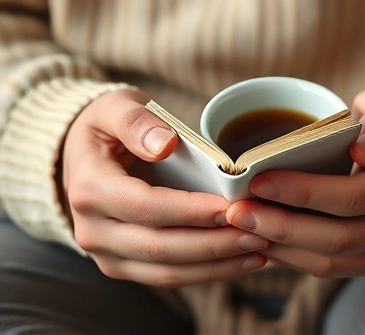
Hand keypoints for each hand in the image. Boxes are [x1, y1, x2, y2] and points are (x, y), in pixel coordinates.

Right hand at [62, 89, 267, 287]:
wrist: (86, 159)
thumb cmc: (108, 130)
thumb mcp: (114, 108)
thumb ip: (135, 121)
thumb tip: (164, 144)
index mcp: (90, 188)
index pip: (145, 206)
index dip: (190, 211)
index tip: (230, 207)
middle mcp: (92, 230)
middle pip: (159, 246)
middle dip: (213, 244)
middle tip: (257, 234)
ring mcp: (107, 253)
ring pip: (166, 271)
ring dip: (216, 265)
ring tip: (258, 251)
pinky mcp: (125, 264)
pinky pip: (167, 276)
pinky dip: (205, 273)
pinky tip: (239, 262)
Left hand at [226, 86, 364, 277]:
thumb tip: (363, 149)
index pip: (352, 196)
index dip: (302, 192)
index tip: (258, 181)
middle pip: (336, 237)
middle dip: (280, 226)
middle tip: (237, 212)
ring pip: (329, 261)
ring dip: (280, 246)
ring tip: (242, 227)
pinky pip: (329, 270)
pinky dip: (292, 259)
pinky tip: (263, 242)